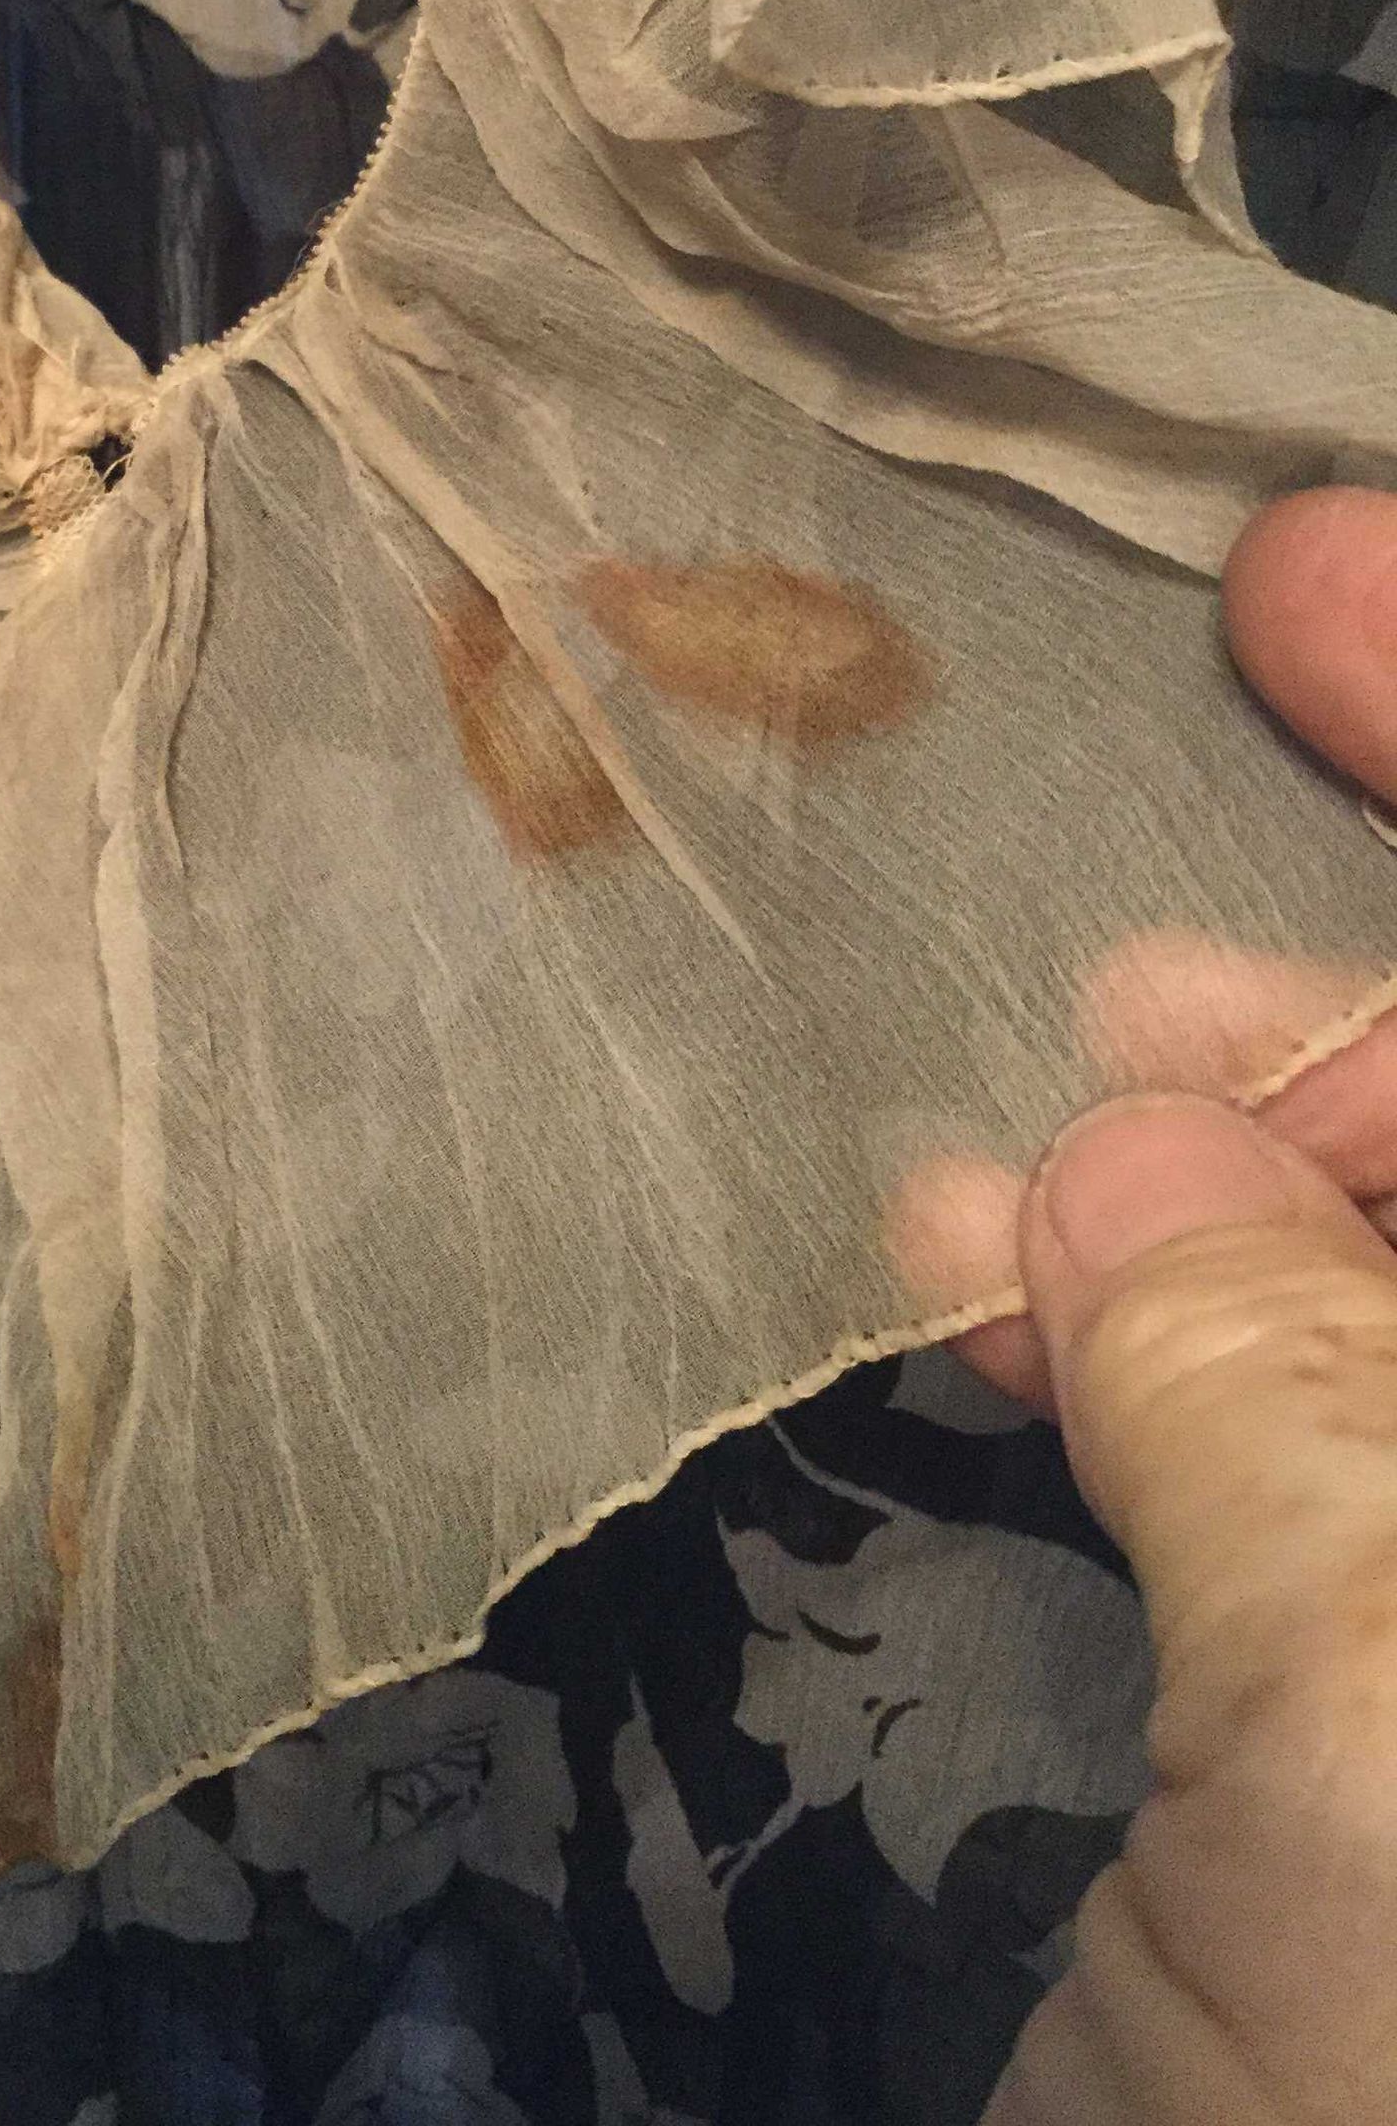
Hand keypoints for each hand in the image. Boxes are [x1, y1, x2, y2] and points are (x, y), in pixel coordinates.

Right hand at [981, 485, 1396, 2122]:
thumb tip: (1142, 1170)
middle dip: (1356, 1010)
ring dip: (1186, 1179)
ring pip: (1374, 1286)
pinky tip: (953, 1304)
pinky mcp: (1369, 1734)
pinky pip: (1257, 1439)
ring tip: (993, 1169)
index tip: (1300, 573)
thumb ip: (1312, 1391)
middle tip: (1130, 959)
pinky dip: (1114, 1349)